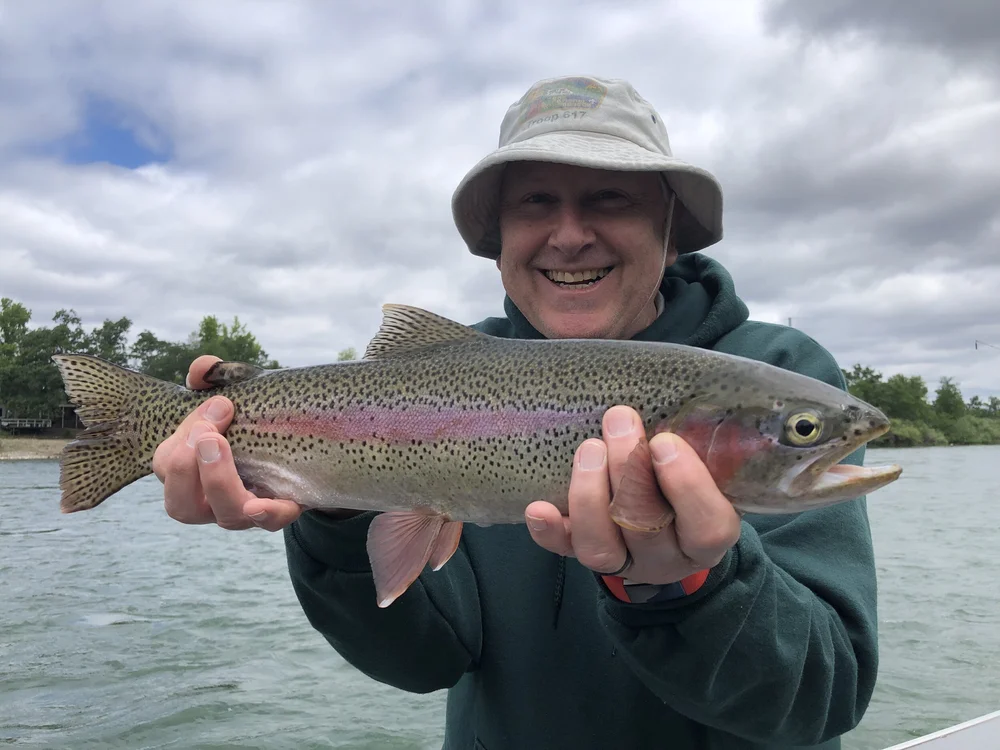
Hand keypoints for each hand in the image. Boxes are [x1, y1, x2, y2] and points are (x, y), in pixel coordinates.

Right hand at [152, 355, 303, 531]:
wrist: (308, 436)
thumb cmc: (257, 415)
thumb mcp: (239, 390)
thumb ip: (216, 375)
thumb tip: (201, 369)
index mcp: (190, 470)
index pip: (165, 464)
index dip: (183, 438)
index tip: (218, 406)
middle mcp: (211, 499)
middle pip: (181, 505)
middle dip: (185, 466)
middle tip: (209, 433)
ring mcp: (245, 510)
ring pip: (224, 517)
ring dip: (219, 483)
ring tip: (224, 449)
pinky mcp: (280, 511)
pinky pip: (271, 523)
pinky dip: (268, 513)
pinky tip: (264, 501)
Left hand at [525, 405, 741, 584]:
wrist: (667, 527)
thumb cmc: (688, 481)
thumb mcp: (711, 467)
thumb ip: (702, 443)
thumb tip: (692, 400)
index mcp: (706, 538)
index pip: (706, 527)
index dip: (686, 486)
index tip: (665, 441)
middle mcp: (666, 560)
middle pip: (645, 529)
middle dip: (627, 471)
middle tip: (618, 421)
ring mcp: (624, 562)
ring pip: (601, 547)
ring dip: (590, 495)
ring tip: (588, 449)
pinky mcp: (586, 555)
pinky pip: (564, 551)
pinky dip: (550, 531)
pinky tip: (538, 508)